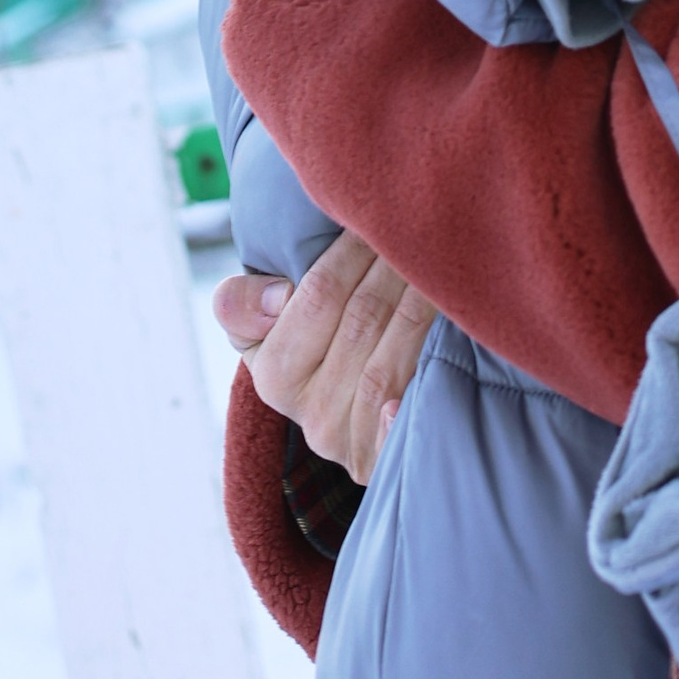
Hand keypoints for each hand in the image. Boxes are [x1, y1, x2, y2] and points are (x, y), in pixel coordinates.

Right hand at [212, 231, 439, 481]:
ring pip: (389, 360)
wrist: (344, 420)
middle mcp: (311, 416)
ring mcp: (352, 443)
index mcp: (273, 374)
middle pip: (362, 320)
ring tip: (439, 264)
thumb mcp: (260, 327)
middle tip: (420, 228)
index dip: (352, 250)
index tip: (376, 216)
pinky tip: (440, 356)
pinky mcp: (387, 462)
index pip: (319, 294)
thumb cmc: (306, 349)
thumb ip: (239, 304)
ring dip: (421, 304)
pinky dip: (418, 389)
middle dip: (395, 265)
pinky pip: (405, 421)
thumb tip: (277, 298)